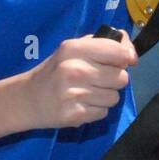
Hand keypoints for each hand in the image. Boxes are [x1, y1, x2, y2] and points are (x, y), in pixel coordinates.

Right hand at [21, 33, 136, 129]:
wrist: (27, 98)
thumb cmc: (55, 70)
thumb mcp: (73, 49)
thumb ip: (102, 44)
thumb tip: (131, 53)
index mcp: (75, 48)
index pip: (119, 52)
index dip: (126, 58)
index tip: (122, 62)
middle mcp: (75, 69)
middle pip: (122, 78)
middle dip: (114, 80)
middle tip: (98, 79)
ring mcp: (74, 94)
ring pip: (115, 97)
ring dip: (105, 96)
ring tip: (88, 93)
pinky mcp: (75, 115)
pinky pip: (103, 112)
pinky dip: (96, 110)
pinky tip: (82, 104)